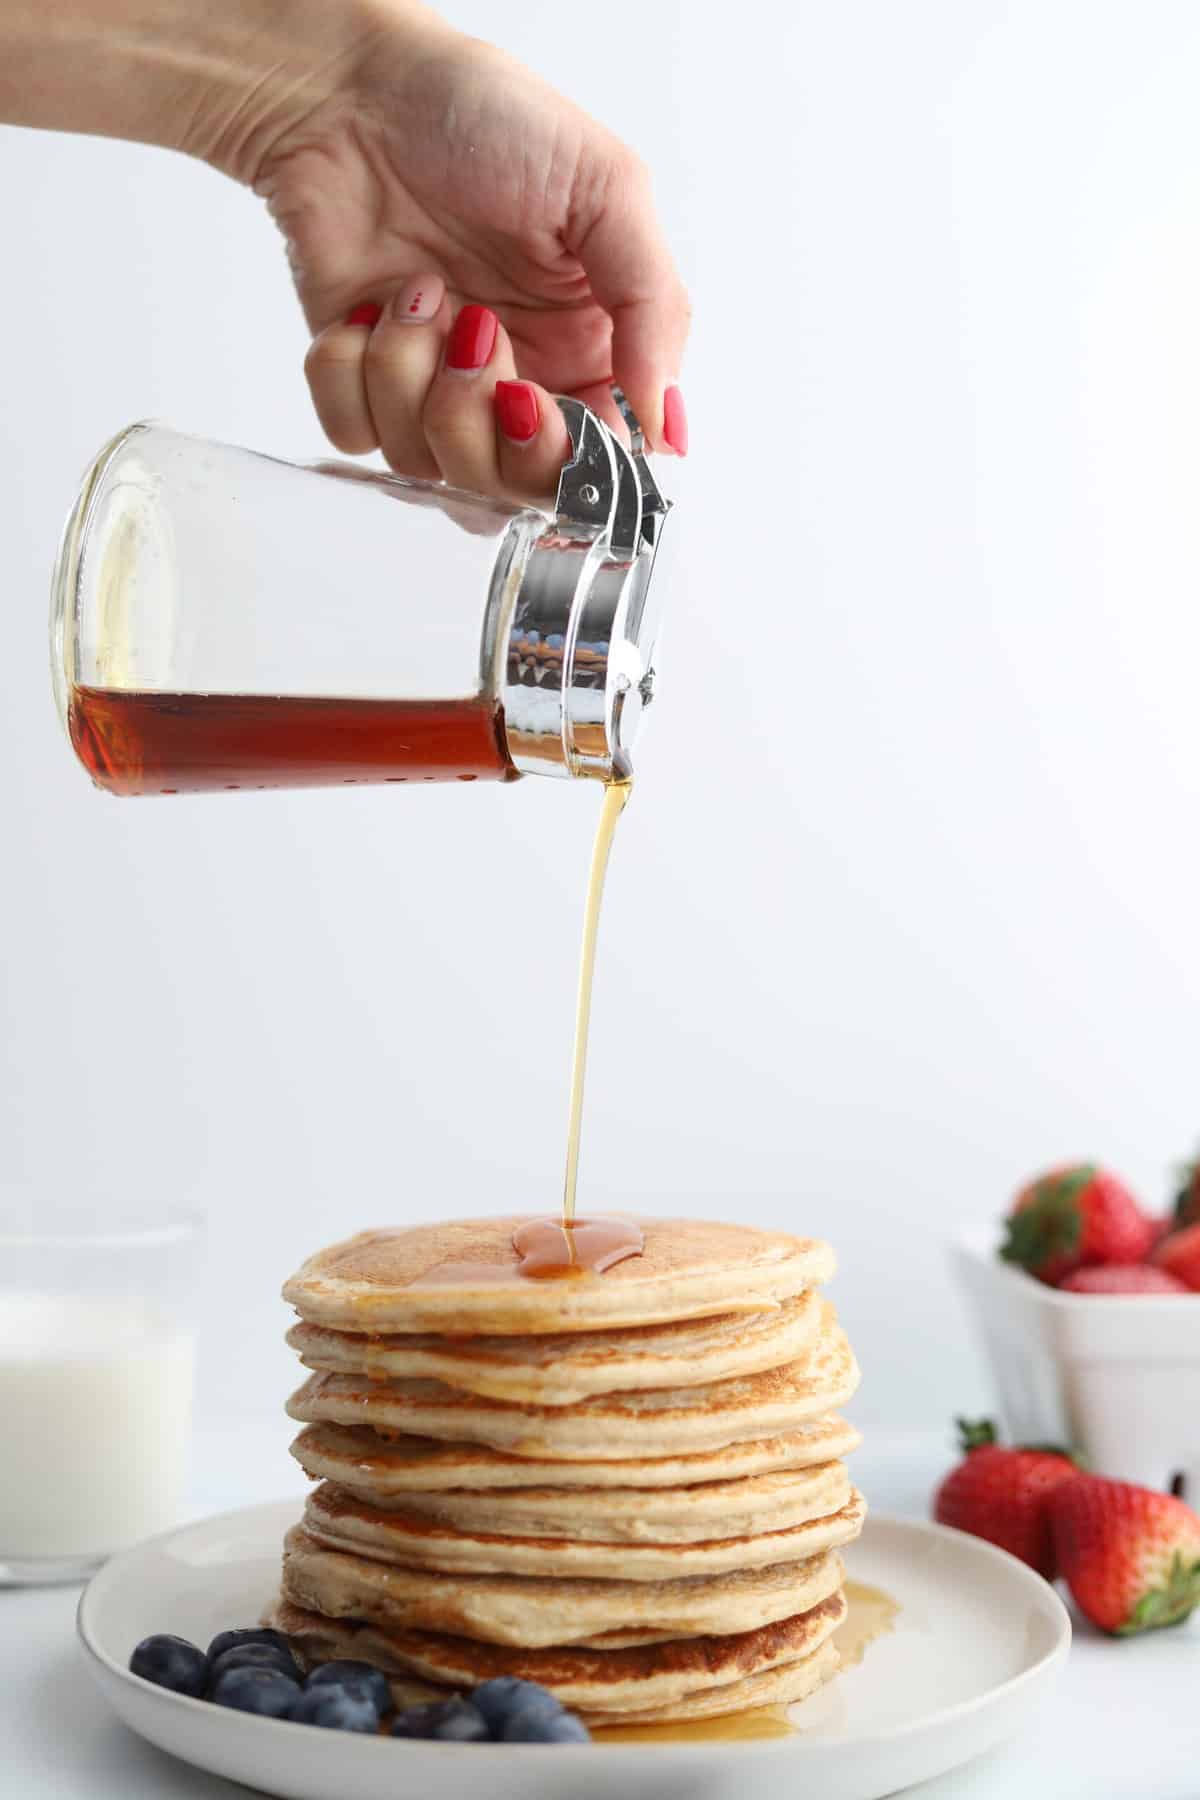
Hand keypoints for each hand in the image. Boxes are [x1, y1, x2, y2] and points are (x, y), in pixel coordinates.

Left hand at [250, 15, 689, 497]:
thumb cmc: (484, 117)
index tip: (540, 405)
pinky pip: (356, 436)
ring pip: (429, 468)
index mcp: (590, 350)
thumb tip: (666, 426)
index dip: (568, 457)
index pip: (598, 462)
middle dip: (486, 427)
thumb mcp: (607, 190)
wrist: (350, 88)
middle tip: (477, 334)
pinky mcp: (363, 383)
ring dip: (413, 375)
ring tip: (419, 292)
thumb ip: (654, 310)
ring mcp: (436, 390)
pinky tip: (366, 305)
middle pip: (514, 489)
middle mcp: (518, 383)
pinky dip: (352, 371)